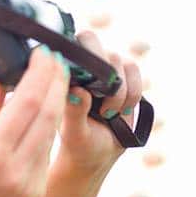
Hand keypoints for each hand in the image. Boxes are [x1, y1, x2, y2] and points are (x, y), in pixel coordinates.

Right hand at [0, 46, 69, 196]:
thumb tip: (4, 81)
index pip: (28, 103)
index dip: (41, 74)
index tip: (44, 53)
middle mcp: (15, 170)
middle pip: (48, 114)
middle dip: (56, 83)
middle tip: (56, 58)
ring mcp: (30, 184)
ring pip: (50, 133)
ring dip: (54, 104)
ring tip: (50, 80)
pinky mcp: (37, 193)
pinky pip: (44, 153)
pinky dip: (45, 130)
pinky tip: (40, 114)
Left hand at [54, 31, 143, 181]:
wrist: (98, 154)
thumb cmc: (78, 144)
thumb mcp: (74, 132)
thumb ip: (74, 112)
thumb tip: (79, 91)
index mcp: (61, 77)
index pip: (66, 46)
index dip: (78, 52)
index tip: (87, 79)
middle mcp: (81, 68)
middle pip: (94, 42)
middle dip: (103, 70)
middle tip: (102, 96)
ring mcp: (104, 71)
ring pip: (119, 60)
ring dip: (118, 89)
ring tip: (108, 113)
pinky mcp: (125, 78)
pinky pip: (135, 71)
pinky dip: (132, 92)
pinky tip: (122, 111)